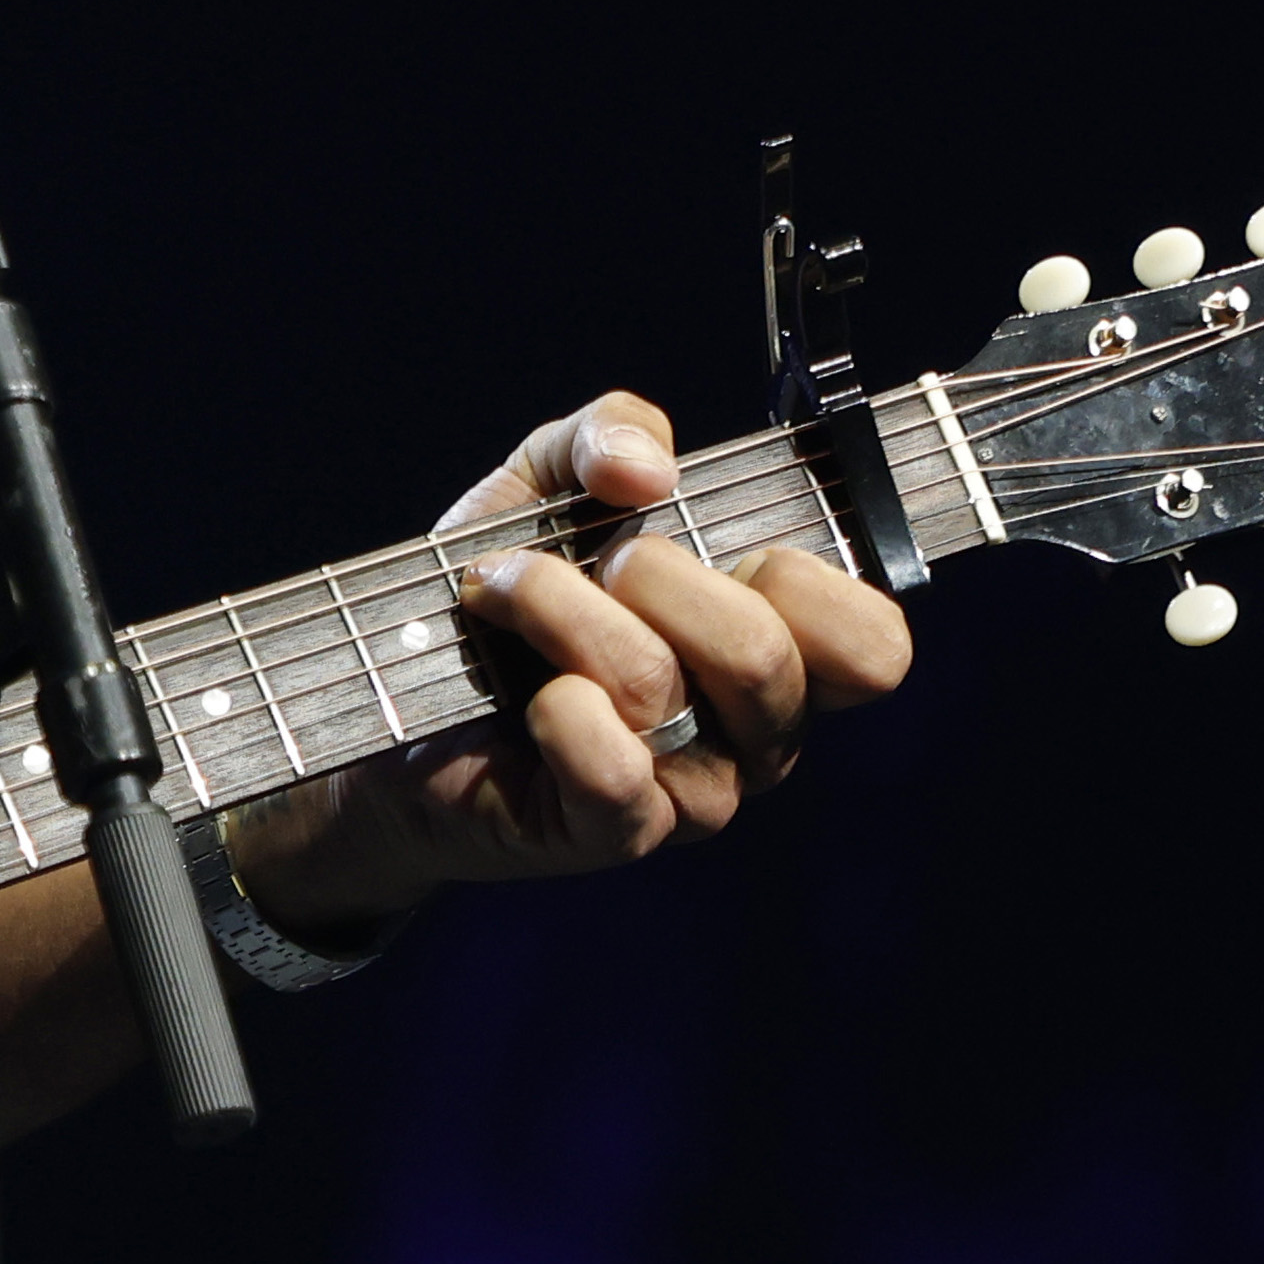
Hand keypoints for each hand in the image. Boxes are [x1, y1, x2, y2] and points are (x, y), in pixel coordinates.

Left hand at [249, 388, 917, 924]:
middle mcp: (755, 733)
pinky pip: (614, 771)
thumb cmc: (507, 588)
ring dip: (562, 613)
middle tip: (593, 563)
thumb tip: (649, 470)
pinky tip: (523, 695)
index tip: (717, 542)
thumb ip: (612, 430)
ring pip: (662, 692)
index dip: (807, 579)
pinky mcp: (611, 833)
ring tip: (506, 594)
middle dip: (655, 576)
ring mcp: (690, 793)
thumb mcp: (551, 476)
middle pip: (765, 656)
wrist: (389, 686)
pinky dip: (557, 708)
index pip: (874, 645)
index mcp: (782, 648)